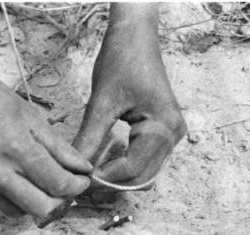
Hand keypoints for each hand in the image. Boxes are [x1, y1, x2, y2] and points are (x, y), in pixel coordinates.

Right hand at [0, 11, 91, 216]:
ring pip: (19, 212)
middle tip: (67, 188)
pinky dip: (13, 197)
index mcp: (16, 148)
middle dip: (61, 202)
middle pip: (41, 208)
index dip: (77, 186)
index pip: (58, 184)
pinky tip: (16, 179)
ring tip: (42, 184)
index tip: (82, 181)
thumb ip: (59, 147)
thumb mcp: (31, 115)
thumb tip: (82, 167)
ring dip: (37, 202)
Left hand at [73, 3, 186, 188]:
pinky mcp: (163, 131)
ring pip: (145, 172)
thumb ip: (89, 138)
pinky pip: (146, 159)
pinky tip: (105, 158)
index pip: (134, 167)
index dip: (106, 178)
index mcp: (164, 127)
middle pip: (143, 176)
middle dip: (114, 183)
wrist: (136, 37)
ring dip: (120, 176)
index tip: (81, 181)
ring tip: (92, 171)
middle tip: (84, 183)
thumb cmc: (122, 60)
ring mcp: (170, 134)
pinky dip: (126, 165)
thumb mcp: (102, 102)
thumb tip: (76, 170)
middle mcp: (173, 135)